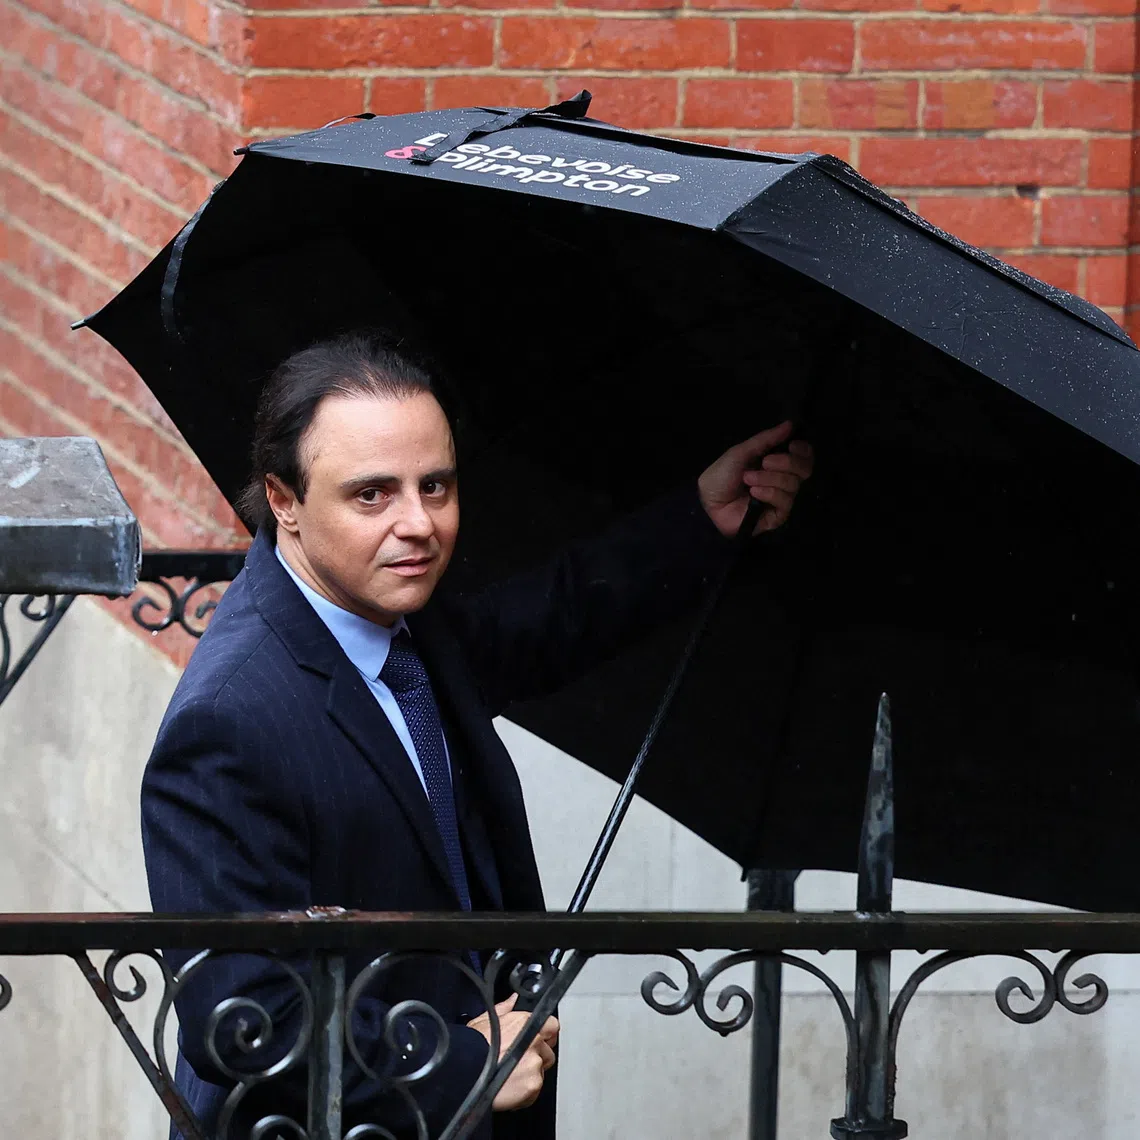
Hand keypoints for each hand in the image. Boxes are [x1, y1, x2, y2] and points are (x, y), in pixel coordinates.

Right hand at [467, 994, 559, 1110]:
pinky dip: (524, 1093)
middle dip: (537, 1057)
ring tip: (511, 1077)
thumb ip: (505, 1008)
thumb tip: (514, 999)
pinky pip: (534, 1090)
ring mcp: (535, 1064)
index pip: (552, 1026)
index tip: (538, 1041)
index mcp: (526, 1023)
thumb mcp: (486, 1019)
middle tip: (519, 1062)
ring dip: (530, 1075)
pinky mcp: (533, 1085)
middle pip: (548, 1052)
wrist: (465, 1070)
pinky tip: (510, 1089)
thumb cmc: (472, 1045)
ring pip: (541, 1072)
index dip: (545, 1035)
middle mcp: (535, 1042)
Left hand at [698, 421, 813, 537]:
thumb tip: (789, 424)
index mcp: (777, 462)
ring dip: (769, 478)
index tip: (792, 445)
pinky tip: (754, 493)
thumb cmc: (722, 475)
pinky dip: (770, 493)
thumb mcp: (742, 452)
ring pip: (793, 484)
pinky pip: (785, 501)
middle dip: (787, 462)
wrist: (707, 500)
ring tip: (748, 479)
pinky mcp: (777, 516)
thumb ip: (766, 439)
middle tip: (765, 462)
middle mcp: (783, 479)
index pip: (804, 456)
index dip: (803, 450)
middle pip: (804, 469)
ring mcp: (781, 498)